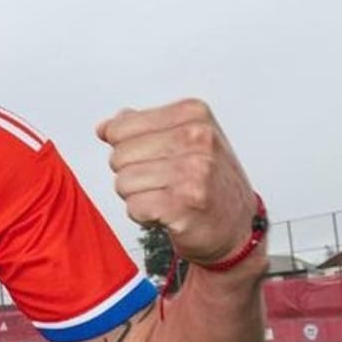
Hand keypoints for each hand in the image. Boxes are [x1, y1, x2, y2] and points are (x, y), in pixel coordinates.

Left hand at [97, 99, 256, 265]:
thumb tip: (105, 127)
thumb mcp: (183, 140)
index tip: (154, 159)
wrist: (236, 227)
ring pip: (123, 182)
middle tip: (162, 183)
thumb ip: (142, 128)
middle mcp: (197, 138)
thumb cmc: (207, 182)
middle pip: (118, 156)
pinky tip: (167, 213)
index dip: (126, 150)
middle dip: (131, 174)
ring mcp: (194, 171)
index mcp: (193, 114)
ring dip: (137, 196)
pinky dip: (143, 215)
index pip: (119, 128)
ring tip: (166, 197)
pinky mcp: (185, 203)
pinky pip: (134, 207)